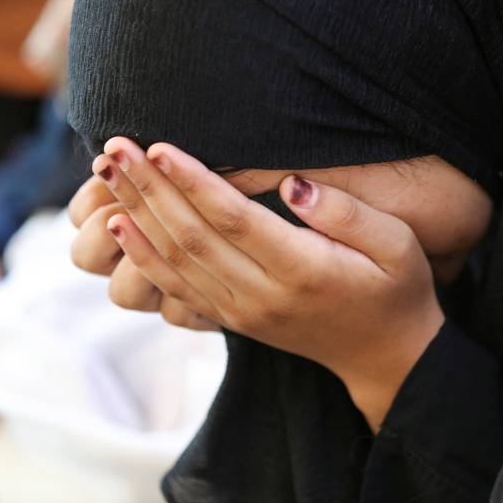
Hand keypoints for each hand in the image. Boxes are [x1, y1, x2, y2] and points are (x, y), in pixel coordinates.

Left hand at [91, 138, 444, 430]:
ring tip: (105, 172)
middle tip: (114, 145)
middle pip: (191, 237)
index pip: (233, 220)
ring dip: (136, 215)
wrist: (386, 357)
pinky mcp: (233, 321)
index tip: (156, 145)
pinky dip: (144, 256)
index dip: (191, 181)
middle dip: (148, 188)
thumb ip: (347, 213)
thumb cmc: (396, 289)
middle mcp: (264, 297)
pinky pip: (177, 289)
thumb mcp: (396, 245)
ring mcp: (243, 313)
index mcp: (304, 272)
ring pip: (175, 262)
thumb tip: (292, 183)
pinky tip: (120, 225)